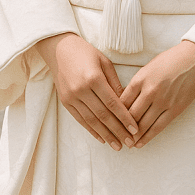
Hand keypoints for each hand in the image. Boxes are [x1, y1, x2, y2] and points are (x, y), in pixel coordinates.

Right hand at [36, 33, 137, 149]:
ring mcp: (72, 97)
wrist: (59, 49)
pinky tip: (102, 138)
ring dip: (106, 135)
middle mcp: (81, 90)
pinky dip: (92, 130)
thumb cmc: (86, 52)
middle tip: (130, 143)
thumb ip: (115, 83)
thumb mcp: (104, 62)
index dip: (124, 118)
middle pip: (103, 115)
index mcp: (93, 78)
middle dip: (118, 131)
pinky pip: (80, 120)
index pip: (112, 103)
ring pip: (92, 121)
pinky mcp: (65, 102)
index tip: (135, 129)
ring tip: (118, 145)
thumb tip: (126, 103)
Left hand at [120, 40, 194, 148]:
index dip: (114, 114)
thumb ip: (137, 83)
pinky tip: (140, 143)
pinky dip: (147, 137)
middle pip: (130, 115)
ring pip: (143, 124)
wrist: (194, 59)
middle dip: (121, 128)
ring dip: (133, 136)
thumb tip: (124, 100)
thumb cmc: (170, 60)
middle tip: (116, 136)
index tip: (110, 122)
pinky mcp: (175, 109)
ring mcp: (163, 101)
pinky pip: (158, 127)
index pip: (121, 101)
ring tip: (126, 143)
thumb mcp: (148, 67)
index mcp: (140, 79)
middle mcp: (149, 91)